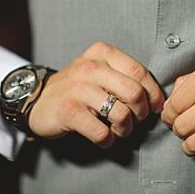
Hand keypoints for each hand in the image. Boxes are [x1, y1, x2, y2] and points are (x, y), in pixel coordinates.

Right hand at [28, 42, 164, 147]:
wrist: (35, 99)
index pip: (140, 73)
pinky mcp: (68, 111)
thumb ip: (127, 77)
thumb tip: (158, 99)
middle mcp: (90, 67)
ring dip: (125, 129)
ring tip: (118, 131)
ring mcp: (77, 88)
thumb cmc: (78, 88)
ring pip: (121, 114)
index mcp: (103, 53)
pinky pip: (102, 132)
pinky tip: (104, 138)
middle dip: (141, 113)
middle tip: (135, 120)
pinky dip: (108, 140)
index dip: (153, 94)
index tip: (153, 107)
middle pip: (134, 93)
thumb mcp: (101, 71)